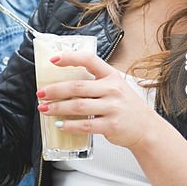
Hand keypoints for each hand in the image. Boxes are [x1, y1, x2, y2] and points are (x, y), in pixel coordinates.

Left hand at [37, 51, 158, 150]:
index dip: (70, 58)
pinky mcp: (111, 125)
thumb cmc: (126, 105)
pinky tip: (60, 125)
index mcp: (111, 75)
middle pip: (77, 87)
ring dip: (57, 108)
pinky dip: (70, 125)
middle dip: (55, 90)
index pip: (89, 60)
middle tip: (41, 93)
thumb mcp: (115, 86)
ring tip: (45, 109)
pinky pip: (85, 125)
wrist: (146, 127)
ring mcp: (112, 108)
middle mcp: (112, 89)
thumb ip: (95, 82)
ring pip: (78, 106)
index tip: (53, 60)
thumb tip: (63, 83)